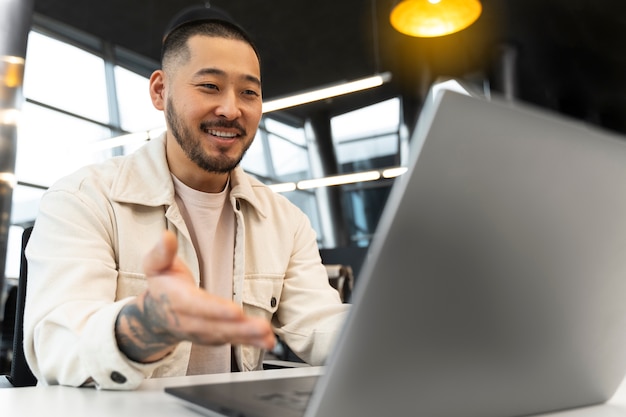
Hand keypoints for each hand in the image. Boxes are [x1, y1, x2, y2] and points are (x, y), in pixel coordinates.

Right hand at [115, 230, 274, 362]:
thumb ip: (162, 252)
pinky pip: (232, 341)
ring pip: (225, 335)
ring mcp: (201, 333)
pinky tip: (267, 342)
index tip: (235, 311)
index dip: (215, 309)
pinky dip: (251, 342)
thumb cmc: (162, 285)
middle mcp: (188, 321)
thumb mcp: (155, 265)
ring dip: (248, 337)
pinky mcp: (213, 337)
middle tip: (261, 327)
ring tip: (268, 337)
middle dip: (239, 328)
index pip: (197, 306)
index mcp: (176, 300)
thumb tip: (166, 236)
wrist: (154, 316)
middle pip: (215, 326)